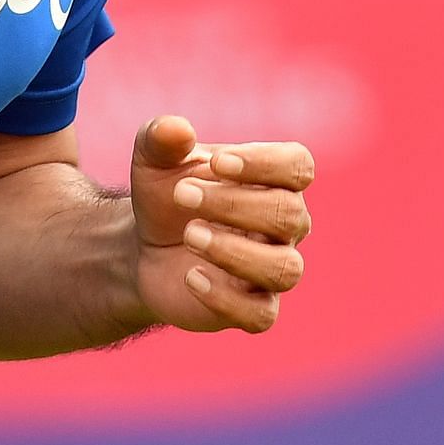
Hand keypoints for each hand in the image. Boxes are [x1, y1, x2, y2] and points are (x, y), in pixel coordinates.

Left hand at [127, 114, 314, 334]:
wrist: (145, 248)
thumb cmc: (168, 196)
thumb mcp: (154, 162)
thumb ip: (161, 139)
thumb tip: (175, 129)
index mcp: (275, 182)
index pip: (298, 167)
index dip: (264, 163)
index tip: (216, 163)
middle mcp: (285, 227)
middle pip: (289, 215)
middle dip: (234, 203)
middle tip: (181, 195)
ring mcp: (272, 270)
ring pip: (285, 269)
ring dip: (235, 251)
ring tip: (189, 235)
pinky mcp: (252, 309)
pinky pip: (261, 315)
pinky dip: (226, 298)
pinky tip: (190, 277)